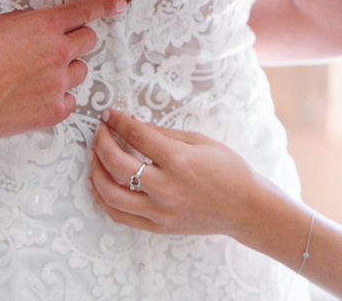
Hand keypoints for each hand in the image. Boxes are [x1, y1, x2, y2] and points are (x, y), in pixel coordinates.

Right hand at [0, 0, 126, 145]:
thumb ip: (24, 23)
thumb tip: (36, 26)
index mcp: (44, 26)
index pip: (84, 11)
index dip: (105, 5)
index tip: (119, 4)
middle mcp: (58, 53)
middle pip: (89, 40)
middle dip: (76, 40)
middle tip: (56, 48)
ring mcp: (59, 83)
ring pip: (80, 71)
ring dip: (66, 70)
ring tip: (36, 77)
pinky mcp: (55, 111)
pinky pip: (70, 100)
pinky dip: (57, 97)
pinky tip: (34, 97)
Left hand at [90, 109, 266, 237]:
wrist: (246, 208)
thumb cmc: (229, 170)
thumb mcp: (200, 141)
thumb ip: (163, 134)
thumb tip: (133, 123)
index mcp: (179, 160)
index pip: (136, 135)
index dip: (118, 122)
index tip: (110, 115)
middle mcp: (165, 187)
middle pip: (116, 163)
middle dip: (102, 142)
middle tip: (101, 132)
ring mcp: (160, 211)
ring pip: (111, 193)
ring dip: (96, 171)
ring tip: (95, 157)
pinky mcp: (158, 227)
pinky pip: (120, 215)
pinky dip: (103, 199)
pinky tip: (99, 184)